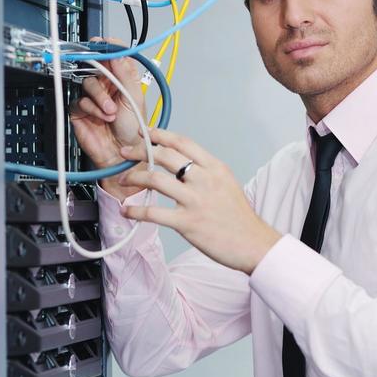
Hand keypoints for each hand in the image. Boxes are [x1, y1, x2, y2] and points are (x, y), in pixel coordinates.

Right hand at [68, 54, 146, 197]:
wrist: (122, 155)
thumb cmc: (133, 133)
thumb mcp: (134, 100)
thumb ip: (125, 75)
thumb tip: (117, 53)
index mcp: (122, 82)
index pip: (113, 59)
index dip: (107, 49)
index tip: (102, 43)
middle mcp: (107, 88)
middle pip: (96, 68)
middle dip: (102, 76)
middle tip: (106, 78)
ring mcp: (93, 99)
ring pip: (88, 84)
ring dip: (100, 97)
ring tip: (111, 111)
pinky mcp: (81, 111)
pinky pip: (80, 101)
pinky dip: (92, 108)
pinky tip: (102, 117)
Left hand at [117, 129, 281, 273]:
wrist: (254, 244)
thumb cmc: (239, 217)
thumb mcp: (227, 184)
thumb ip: (205, 172)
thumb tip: (180, 166)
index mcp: (215, 167)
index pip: (182, 142)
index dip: (160, 134)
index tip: (144, 132)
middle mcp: (204, 179)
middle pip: (164, 155)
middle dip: (139, 150)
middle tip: (125, 153)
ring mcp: (195, 201)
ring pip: (155, 179)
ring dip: (133, 178)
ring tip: (123, 180)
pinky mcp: (187, 223)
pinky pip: (154, 212)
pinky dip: (135, 211)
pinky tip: (127, 211)